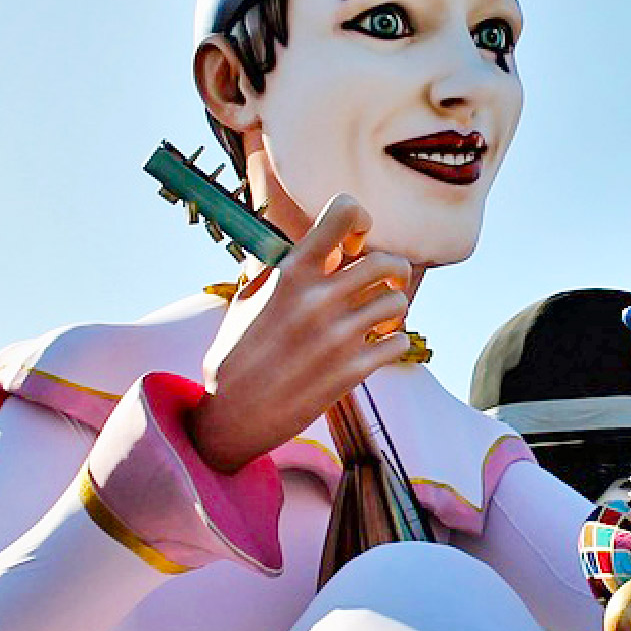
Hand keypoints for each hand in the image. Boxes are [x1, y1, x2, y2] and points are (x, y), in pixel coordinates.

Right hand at [187, 196, 419, 472]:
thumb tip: (315, 244)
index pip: (342, 214)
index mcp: (290, 273)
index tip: (354, 243)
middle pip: (385, 262)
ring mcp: (337, 336)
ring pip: (397, 303)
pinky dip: (394, 342)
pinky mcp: (351, 371)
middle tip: (387, 283)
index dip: (359, 219)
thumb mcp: (249, 298)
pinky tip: (378, 346)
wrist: (232, 416)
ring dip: (394, 309)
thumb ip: (283, 268)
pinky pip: (398, 342)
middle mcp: (317, 300)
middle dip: (394, 270)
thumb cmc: (238, 352)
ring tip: (379, 319)